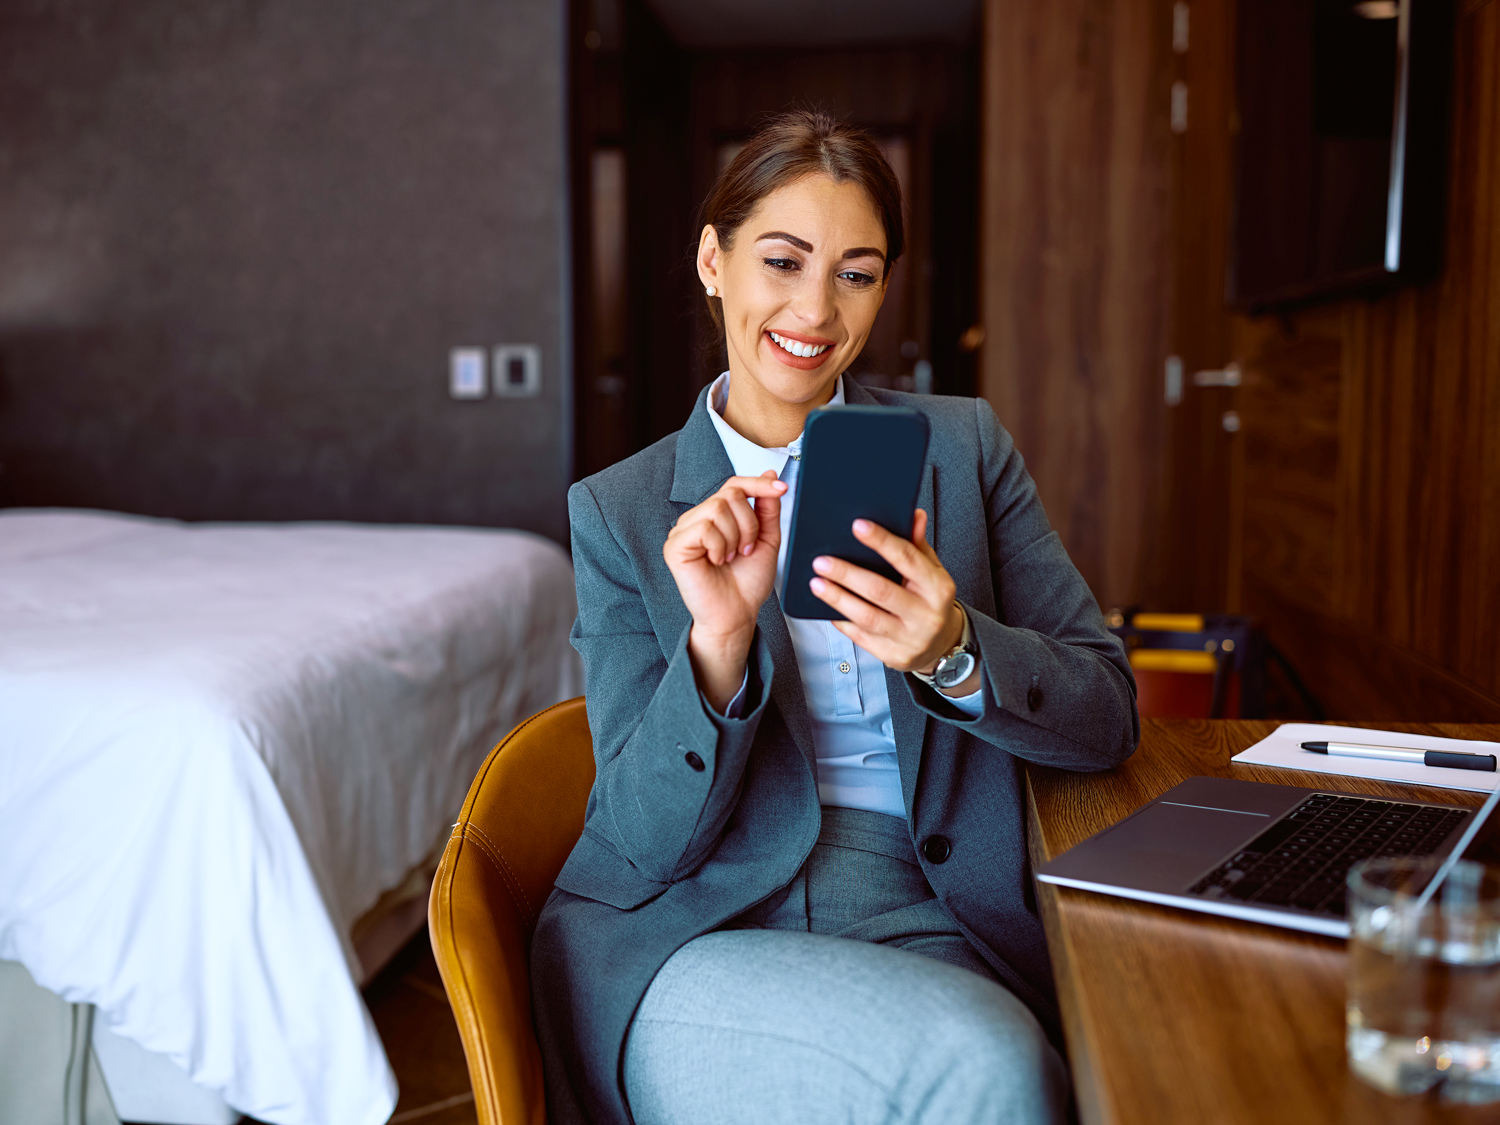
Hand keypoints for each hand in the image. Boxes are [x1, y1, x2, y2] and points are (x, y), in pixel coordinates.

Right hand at [663, 471, 785, 708]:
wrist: (737, 615)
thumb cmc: (747, 584)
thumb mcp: (766, 540)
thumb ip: (767, 509)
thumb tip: (768, 475)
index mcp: (717, 516)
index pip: (735, 485)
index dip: (758, 483)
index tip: (782, 487)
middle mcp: (698, 519)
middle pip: (729, 494)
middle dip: (749, 523)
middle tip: (746, 549)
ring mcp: (683, 531)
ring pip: (717, 508)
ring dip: (736, 536)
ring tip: (732, 557)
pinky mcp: (674, 546)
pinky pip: (704, 528)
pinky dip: (719, 546)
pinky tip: (717, 561)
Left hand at [808, 510, 971, 687]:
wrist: (940, 645)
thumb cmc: (930, 600)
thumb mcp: (931, 572)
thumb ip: (918, 545)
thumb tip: (914, 515)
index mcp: (938, 588)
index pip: (907, 559)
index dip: (882, 541)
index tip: (858, 526)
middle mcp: (926, 615)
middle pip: (880, 590)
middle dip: (848, 574)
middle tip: (822, 561)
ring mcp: (909, 639)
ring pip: (866, 616)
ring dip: (837, 598)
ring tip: (816, 583)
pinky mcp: (893, 656)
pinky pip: (860, 637)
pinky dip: (841, 620)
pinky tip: (825, 607)